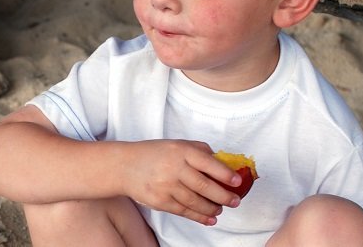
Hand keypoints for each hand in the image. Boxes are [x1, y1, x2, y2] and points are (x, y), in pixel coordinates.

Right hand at [119, 139, 241, 224]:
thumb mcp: (176, 144)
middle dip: (224, 196)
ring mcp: (167, 186)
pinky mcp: (160, 201)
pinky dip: (199, 216)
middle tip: (235, 201)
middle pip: (205, 186)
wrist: (124, 166)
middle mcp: (174, 168)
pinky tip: (209, 218)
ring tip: (221, 208)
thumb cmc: (153, 154)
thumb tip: (221, 162)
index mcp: (181, 151)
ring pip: (196, 201)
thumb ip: (199, 150)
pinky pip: (184, 211)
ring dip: (212, 208)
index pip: (208, 163)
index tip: (238, 182)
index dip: (225, 174)